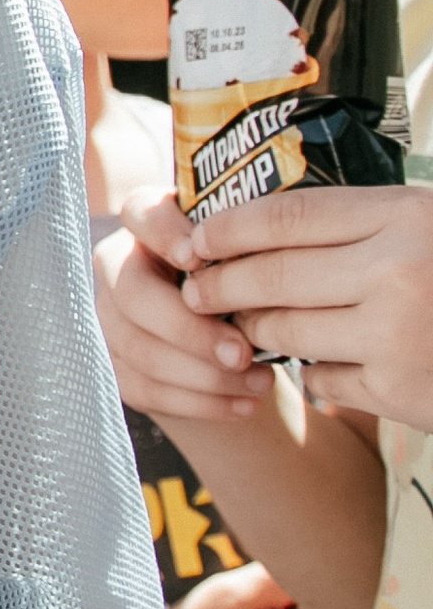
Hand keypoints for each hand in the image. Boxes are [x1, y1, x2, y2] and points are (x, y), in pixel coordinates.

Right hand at [97, 195, 261, 424]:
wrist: (238, 327)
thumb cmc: (250, 273)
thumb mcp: (250, 250)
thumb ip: (250, 247)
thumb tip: (275, 266)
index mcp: (149, 222)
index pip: (141, 214)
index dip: (165, 236)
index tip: (200, 260)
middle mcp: (118, 265)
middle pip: (134, 295)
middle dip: (190, 330)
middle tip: (242, 353)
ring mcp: (110, 317)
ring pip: (140, 350)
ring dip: (205, 375)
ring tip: (262, 382)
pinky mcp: (117, 365)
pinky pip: (149, 390)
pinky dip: (201, 403)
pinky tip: (246, 405)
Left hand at [178, 180, 432, 425]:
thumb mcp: (425, 223)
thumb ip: (360, 222)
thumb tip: (255, 225)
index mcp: (405, 216)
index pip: (285, 216)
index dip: (228, 228)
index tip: (197, 238)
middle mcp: (396, 272)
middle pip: (270, 276)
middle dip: (219, 284)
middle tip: (198, 290)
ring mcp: (396, 336)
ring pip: (283, 331)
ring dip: (255, 329)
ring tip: (249, 323)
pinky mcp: (400, 392)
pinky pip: (319, 377)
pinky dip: (314, 370)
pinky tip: (328, 360)